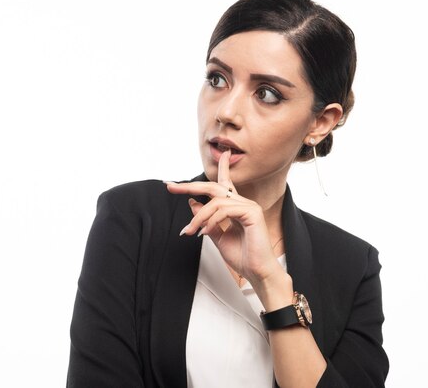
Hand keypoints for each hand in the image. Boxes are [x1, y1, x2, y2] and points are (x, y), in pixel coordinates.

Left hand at [165, 150, 283, 284]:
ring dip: (198, 217)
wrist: (257, 273)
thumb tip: (192, 203)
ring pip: (215, 201)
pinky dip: (210, 221)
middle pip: (214, 187)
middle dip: (190, 186)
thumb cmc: (242, 257)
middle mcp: (244, 203)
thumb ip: (205, 220)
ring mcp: (249, 206)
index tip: (221, 154)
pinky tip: (204, 232)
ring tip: (190, 232)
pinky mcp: (252, 213)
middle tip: (170, 187)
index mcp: (237, 207)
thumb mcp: (217, 236)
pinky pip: (223, 210)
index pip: (227, 182)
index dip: (222, 167)